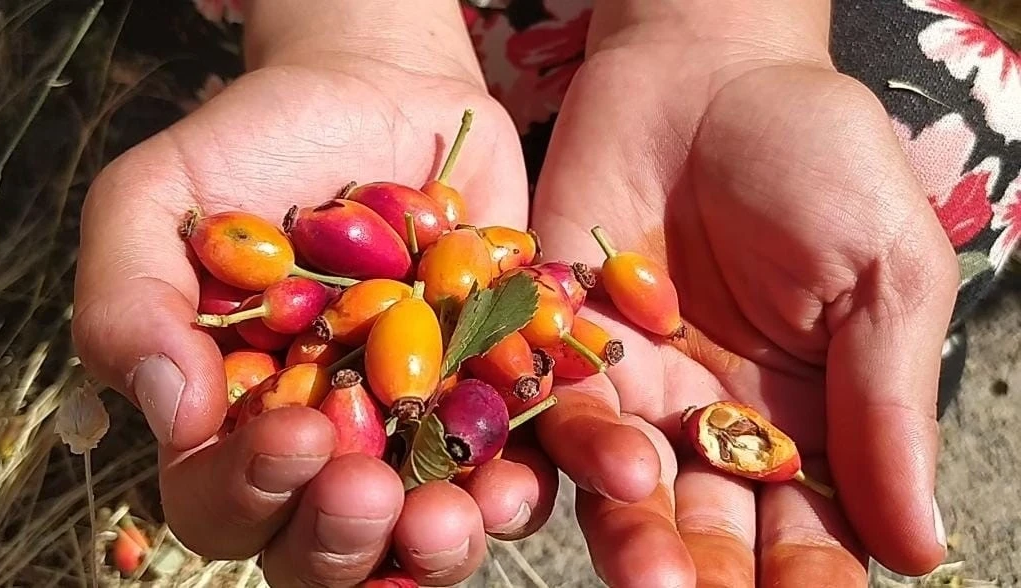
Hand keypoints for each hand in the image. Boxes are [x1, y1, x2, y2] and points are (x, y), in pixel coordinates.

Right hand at [71, 3, 555, 584]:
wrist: (376, 92)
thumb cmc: (256, 144)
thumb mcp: (158, 198)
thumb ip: (130, 302)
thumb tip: (171, 416)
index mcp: (229, 419)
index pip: (222, 501)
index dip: (249, 492)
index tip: (294, 431)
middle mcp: (324, 447)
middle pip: (319, 549)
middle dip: (342, 538)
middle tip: (367, 490)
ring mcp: (411, 432)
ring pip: (417, 538)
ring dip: (435, 546)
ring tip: (454, 513)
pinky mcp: (489, 402)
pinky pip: (511, 474)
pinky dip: (515, 491)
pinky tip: (514, 476)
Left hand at [530, 2, 957, 584]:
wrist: (706, 71)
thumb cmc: (819, 159)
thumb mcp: (883, 272)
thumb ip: (889, 403)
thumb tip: (923, 549)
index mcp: (808, 416)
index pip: (813, 526)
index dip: (812, 574)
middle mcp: (714, 418)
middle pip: (712, 526)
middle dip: (713, 573)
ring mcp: (634, 386)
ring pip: (628, 489)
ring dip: (637, 536)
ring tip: (653, 573)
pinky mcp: (560, 344)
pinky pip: (552, 413)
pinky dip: (564, 449)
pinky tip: (592, 468)